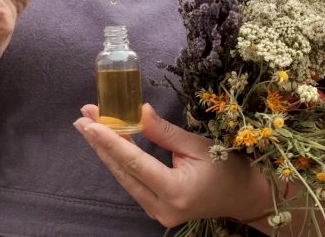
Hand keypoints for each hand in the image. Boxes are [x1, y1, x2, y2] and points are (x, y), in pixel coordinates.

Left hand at [73, 104, 269, 227]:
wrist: (241, 195)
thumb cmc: (225, 167)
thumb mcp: (197, 144)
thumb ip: (164, 132)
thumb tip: (139, 111)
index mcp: (175, 191)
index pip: (135, 163)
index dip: (111, 141)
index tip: (91, 123)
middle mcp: (161, 207)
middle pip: (123, 171)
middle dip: (101, 143)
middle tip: (82, 118)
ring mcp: (157, 212)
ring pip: (124, 178)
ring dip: (106, 151)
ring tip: (90, 127)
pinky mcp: (156, 209)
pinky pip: (132, 183)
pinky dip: (119, 161)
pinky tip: (108, 144)